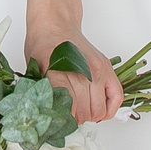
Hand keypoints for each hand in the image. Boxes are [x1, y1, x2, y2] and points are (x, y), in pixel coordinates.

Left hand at [24, 7, 123, 126]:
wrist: (55, 25)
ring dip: (90, 117)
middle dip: (75, 121)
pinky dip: (109, 110)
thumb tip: (48, 120)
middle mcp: (82, 72)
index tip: (58, 124)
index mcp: (60, 73)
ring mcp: (97, 70)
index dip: (63, 122)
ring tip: (80, 114)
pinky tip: (98, 112)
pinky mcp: (107, 69)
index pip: (68, 110)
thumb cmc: (42, 47)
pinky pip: (117, 97)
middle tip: (68, 120)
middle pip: (84, 113)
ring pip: (99, 110)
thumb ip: (42, 96)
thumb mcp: (33, 72)